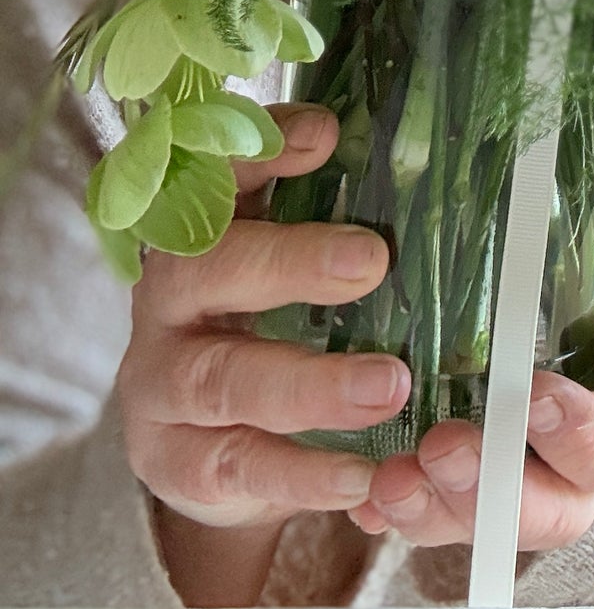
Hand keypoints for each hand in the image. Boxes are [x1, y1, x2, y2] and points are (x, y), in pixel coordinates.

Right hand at [118, 104, 405, 605]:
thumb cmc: (258, 321)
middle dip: (292, 263)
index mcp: (200, 231)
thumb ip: (328, 210)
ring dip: (312, 384)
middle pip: (215, 270)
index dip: (263, 150)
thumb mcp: (282, 256)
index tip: (324, 134)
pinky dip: (303, 474)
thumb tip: (414, 164)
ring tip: (391, 384)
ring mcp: (164, 384)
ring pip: (227, 379)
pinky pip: (240, 467)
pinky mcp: (178, 462)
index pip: (219, 175)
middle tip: (372, 261)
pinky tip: (362, 473)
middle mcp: (170, 299)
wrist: (195, 438)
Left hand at [347, 231, 593, 552]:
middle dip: (492, 489)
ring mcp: (518, 484)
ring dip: (434, 508)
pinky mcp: (465, 481)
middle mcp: (577, 477)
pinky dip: (397, 510)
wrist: (583, 288)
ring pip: (482, 524)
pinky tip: (365, 498)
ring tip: (392, 478)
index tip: (537, 395)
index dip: (577, 432)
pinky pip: (432, 511)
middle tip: (444, 447)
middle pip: (545, 513)